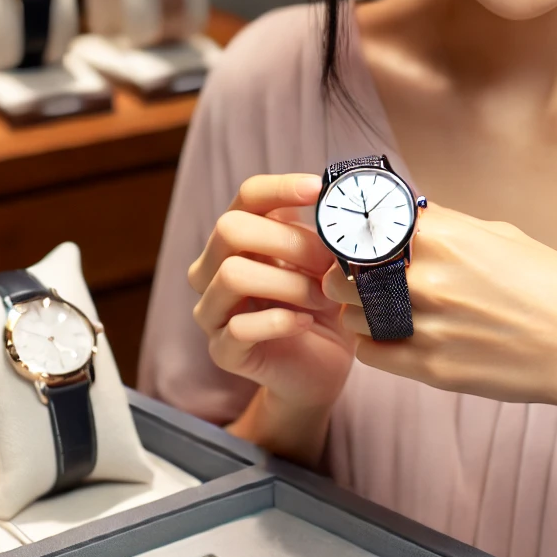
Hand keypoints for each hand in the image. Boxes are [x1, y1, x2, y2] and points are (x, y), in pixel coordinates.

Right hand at [187, 174, 355, 414]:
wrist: (320, 369)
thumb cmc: (322, 308)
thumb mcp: (326, 265)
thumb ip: (324, 234)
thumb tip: (345, 203)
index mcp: (240, 238)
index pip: (248, 195)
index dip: (282, 187)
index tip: (320, 189)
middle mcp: (213, 268)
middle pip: (231, 229)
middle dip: (288, 241)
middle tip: (328, 262)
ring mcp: (212, 310)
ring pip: (232, 275)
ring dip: (289, 283)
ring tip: (323, 298)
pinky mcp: (222, 350)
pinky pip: (239, 328)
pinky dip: (280, 321)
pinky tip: (306, 323)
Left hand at [324, 202, 556, 430]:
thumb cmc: (556, 287)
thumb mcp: (505, 236)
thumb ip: (449, 227)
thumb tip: (411, 217)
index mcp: (444, 236)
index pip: (363, 226)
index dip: (353, 233)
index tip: (355, 240)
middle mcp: (426, 278)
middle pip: (341, 273)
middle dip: (344, 275)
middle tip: (360, 280)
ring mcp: (425, 326)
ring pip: (350, 316)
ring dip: (358, 312)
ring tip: (380, 311)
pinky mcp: (430, 369)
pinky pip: (370, 353)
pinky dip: (373, 345)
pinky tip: (393, 339)